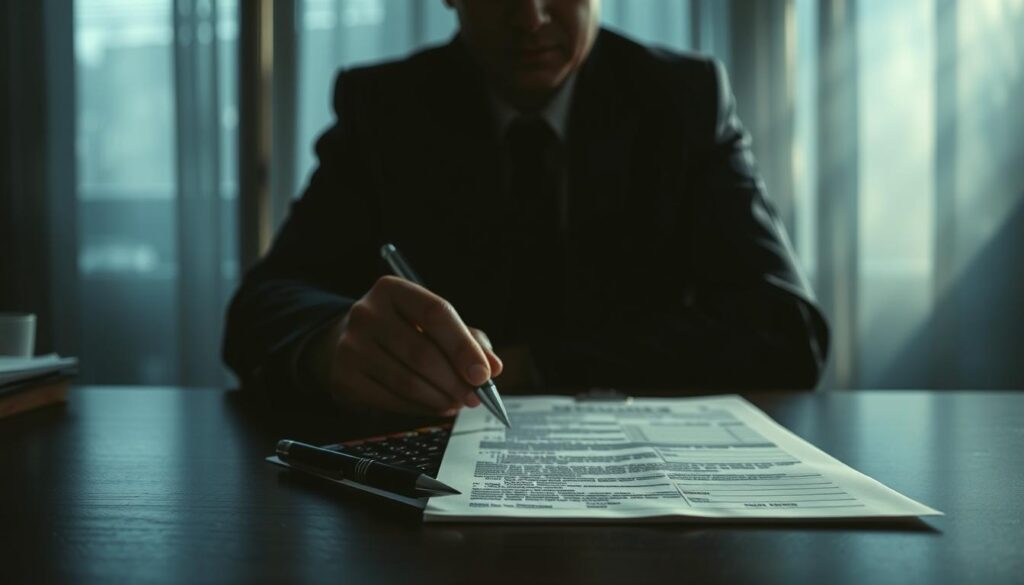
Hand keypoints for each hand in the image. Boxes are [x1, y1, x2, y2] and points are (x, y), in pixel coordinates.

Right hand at [307, 276, 502, 415]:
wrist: (342, 342)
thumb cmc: (399, 330)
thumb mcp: (430, 322)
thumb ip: (467, 339)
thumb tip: (493, 367)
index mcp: (392, 290)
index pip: (435, 313)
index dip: (463, 346)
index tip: (485, 374)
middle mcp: (367, 313)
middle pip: (422, 353)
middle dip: (456, 381)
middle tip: (476, 397)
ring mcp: (351, 346)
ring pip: (408, 382)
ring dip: (441, 398)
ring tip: (457, 402)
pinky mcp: (345, 377)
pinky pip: (392, 400)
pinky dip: (420, 409)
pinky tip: (434, 406)